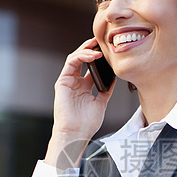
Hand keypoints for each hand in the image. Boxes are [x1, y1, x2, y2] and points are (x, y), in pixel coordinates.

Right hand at [45, 38, 114, 166]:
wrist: (76, 133)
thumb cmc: (86, 123)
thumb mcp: (101, 103)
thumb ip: (105, 90)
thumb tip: (113, 78)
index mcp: (84, 87)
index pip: (91, 67)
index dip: (99, 58)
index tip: (109, 53)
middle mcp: (75, 83)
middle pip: (82, 59)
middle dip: (91, 49)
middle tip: (102, 42)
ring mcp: (68, 81)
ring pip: (75, 58)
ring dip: (86, 50)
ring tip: (98, 48)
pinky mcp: (62, 81)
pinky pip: (70, 63)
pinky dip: (81, 56)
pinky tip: (92, 56)